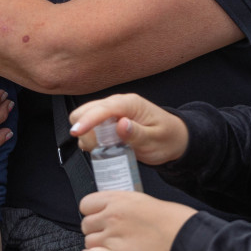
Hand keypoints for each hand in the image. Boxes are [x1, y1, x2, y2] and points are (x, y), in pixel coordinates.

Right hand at [69, 93, 187, 165]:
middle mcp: (118, 104)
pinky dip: (90, 138)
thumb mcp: (155, 140)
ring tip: (107, 147)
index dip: (87, 120)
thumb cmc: (167, 138)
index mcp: (130, 104)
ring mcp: (111, 112)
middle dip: (86, 130)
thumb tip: (120, 125)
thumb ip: (137, 133)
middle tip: (102, 147)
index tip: (77, 133)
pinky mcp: (107, 122)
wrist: (174, 140)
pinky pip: (89, 128)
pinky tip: (104, 146)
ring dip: (88, 135)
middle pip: (85, 110)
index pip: (103, 108)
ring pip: (83, 119)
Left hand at [80, 190, 195, 250]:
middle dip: (94, 230)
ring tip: (109, 248)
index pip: (86, 204)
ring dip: (96, 246)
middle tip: (107, 235)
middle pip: (86, 224)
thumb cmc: (176, 221)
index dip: (91, 212)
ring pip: (87, 242)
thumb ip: (127, 206)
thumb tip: (119, 213)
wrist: (189, 240)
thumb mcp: (147, 202)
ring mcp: (113, 237)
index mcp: (120, 199)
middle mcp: (113, 216)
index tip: (98, 217)